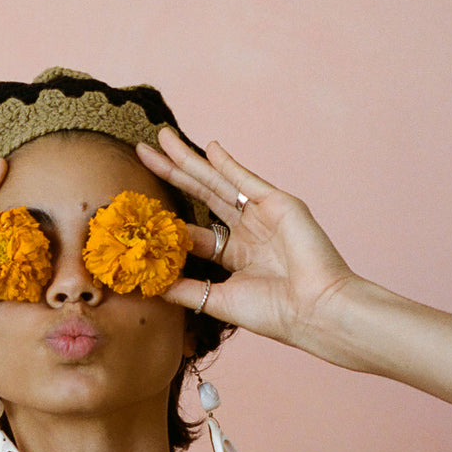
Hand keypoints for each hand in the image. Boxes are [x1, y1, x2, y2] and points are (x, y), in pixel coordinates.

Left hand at [137, 129, 355, 350]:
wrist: (314, 310)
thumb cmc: (274, 313)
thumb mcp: (217, 300)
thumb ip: (184, 290)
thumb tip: (149, 286)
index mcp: (236, 255)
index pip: (194, 232)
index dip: (166, 221)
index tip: (137, 210)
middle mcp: (248, 231)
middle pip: (200, 195)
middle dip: (171, 172)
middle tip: (142, 151)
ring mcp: (263, 215)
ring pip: (216, 181)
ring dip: (189, 159)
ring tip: (162, 138)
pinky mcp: (278, 203)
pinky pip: (245, 179)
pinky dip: (227, 163)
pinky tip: (208, 148)